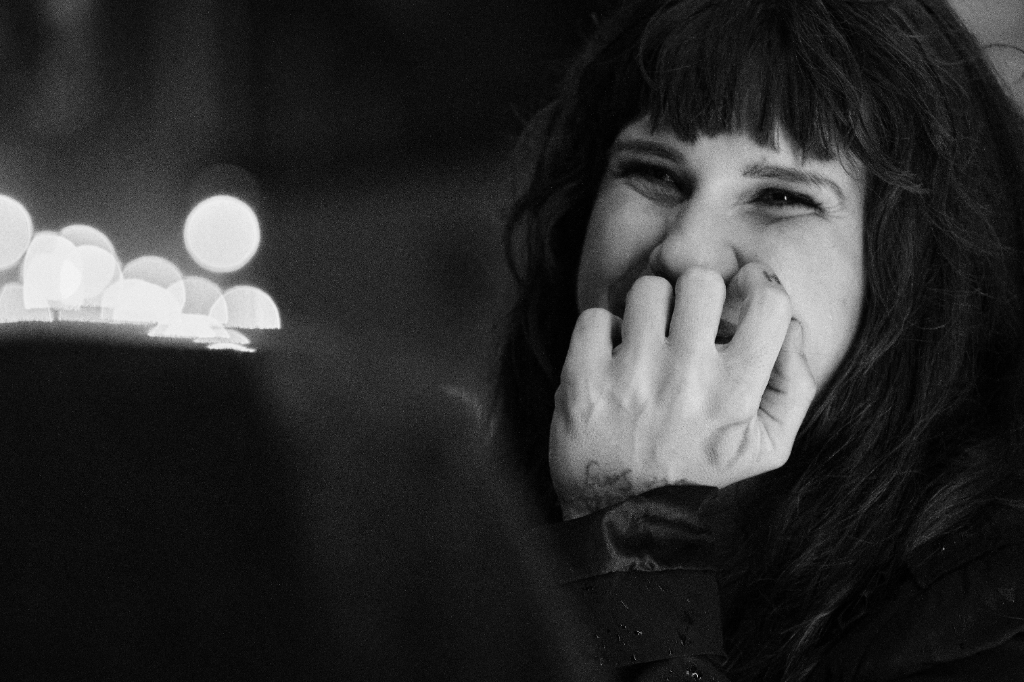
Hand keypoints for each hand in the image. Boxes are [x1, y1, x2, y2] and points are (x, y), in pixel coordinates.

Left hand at [549, 264, 816, 519]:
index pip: (768, 298)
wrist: (627, 521)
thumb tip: (790, 322)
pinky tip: (611, 360)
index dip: (755, 290)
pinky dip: (601, 333)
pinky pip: (594, 317)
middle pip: (701, 280)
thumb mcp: (767, 446)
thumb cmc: (701, 475)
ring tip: (647, 344)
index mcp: (735, 393)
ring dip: (648, 311)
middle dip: (696, 296)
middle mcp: (684, 378)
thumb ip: (793, 383)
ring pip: (647, 290)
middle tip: (687, 325)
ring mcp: (630, 376)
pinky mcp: (582, 380)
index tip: (739, 303)